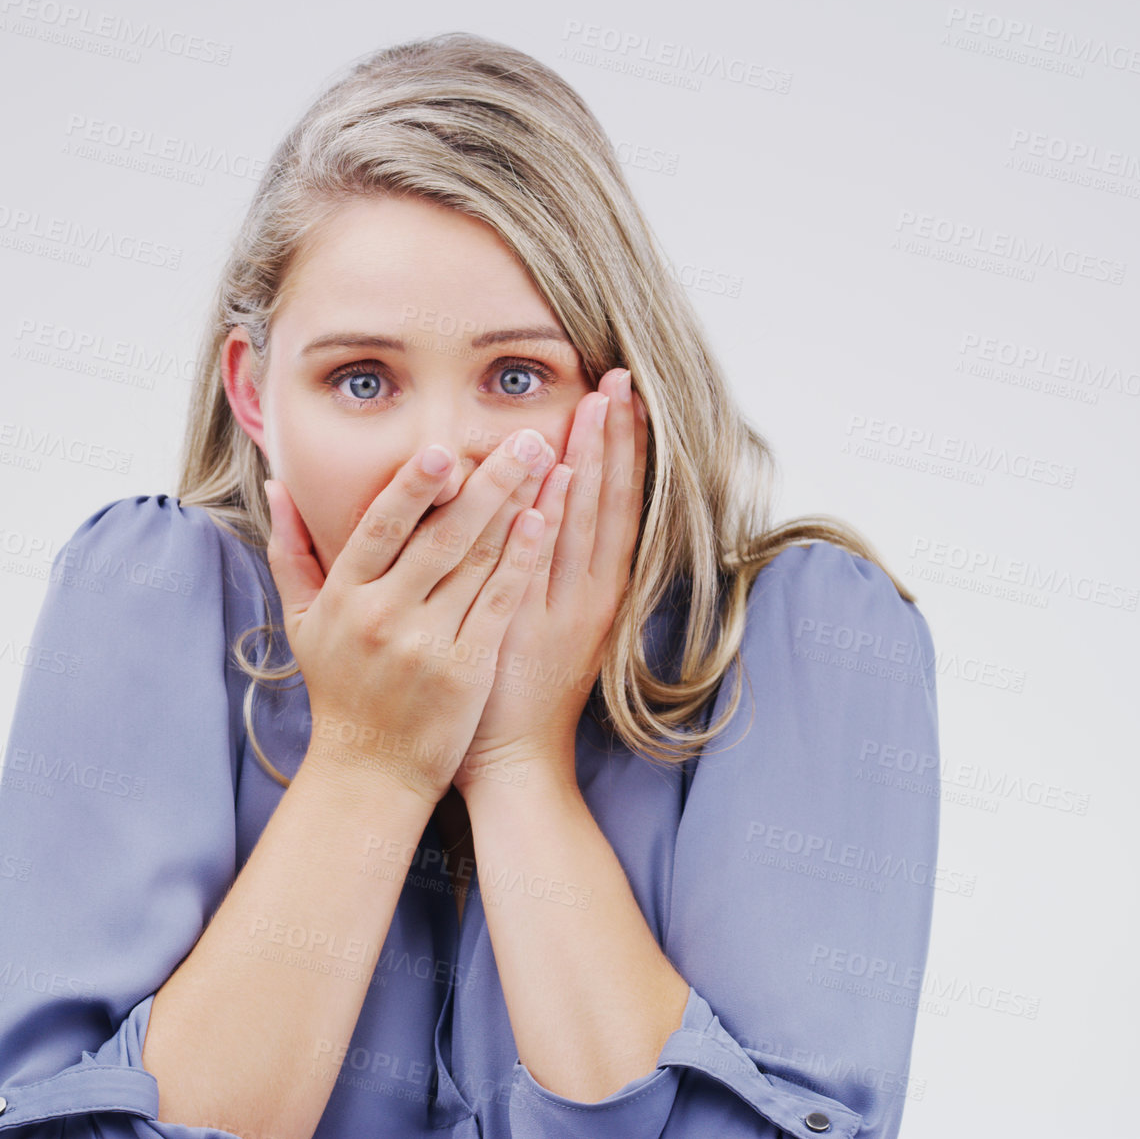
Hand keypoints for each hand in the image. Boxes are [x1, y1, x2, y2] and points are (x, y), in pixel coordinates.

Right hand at [262, 428, 558, 805]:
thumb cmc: (339, 689)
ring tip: (544, 462)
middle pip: (441, 536)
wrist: (369, 772)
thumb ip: (290, 549)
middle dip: (487, 481)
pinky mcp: (466, 670)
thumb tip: (276, 484)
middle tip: (524, 437)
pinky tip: (543, 521)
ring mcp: (426, 644)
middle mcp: (382, 617)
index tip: (445, 448)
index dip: (413, 486)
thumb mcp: (301, 621)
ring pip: (477, 562)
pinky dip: (521, 560)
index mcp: (344, 598)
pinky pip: (499, 603)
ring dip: (515, 506)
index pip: (381, 528)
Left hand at [453, 367, 648, 799]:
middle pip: (608, 499)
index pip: (618, 503)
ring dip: (590, 459)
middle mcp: (589, 593)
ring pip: (582, 521)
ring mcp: (562, 608)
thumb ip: (550, 566)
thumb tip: (543, 504)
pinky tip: (555, 476)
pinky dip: (552, 518)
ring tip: (600, 403)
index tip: (625, 396)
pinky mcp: (528, 625)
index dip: (623, 448)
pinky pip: (542, 562)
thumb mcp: (553, 624)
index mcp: (598, 591)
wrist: (514, 762)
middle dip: (614, 436)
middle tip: (620, 376)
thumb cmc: (523, 694)